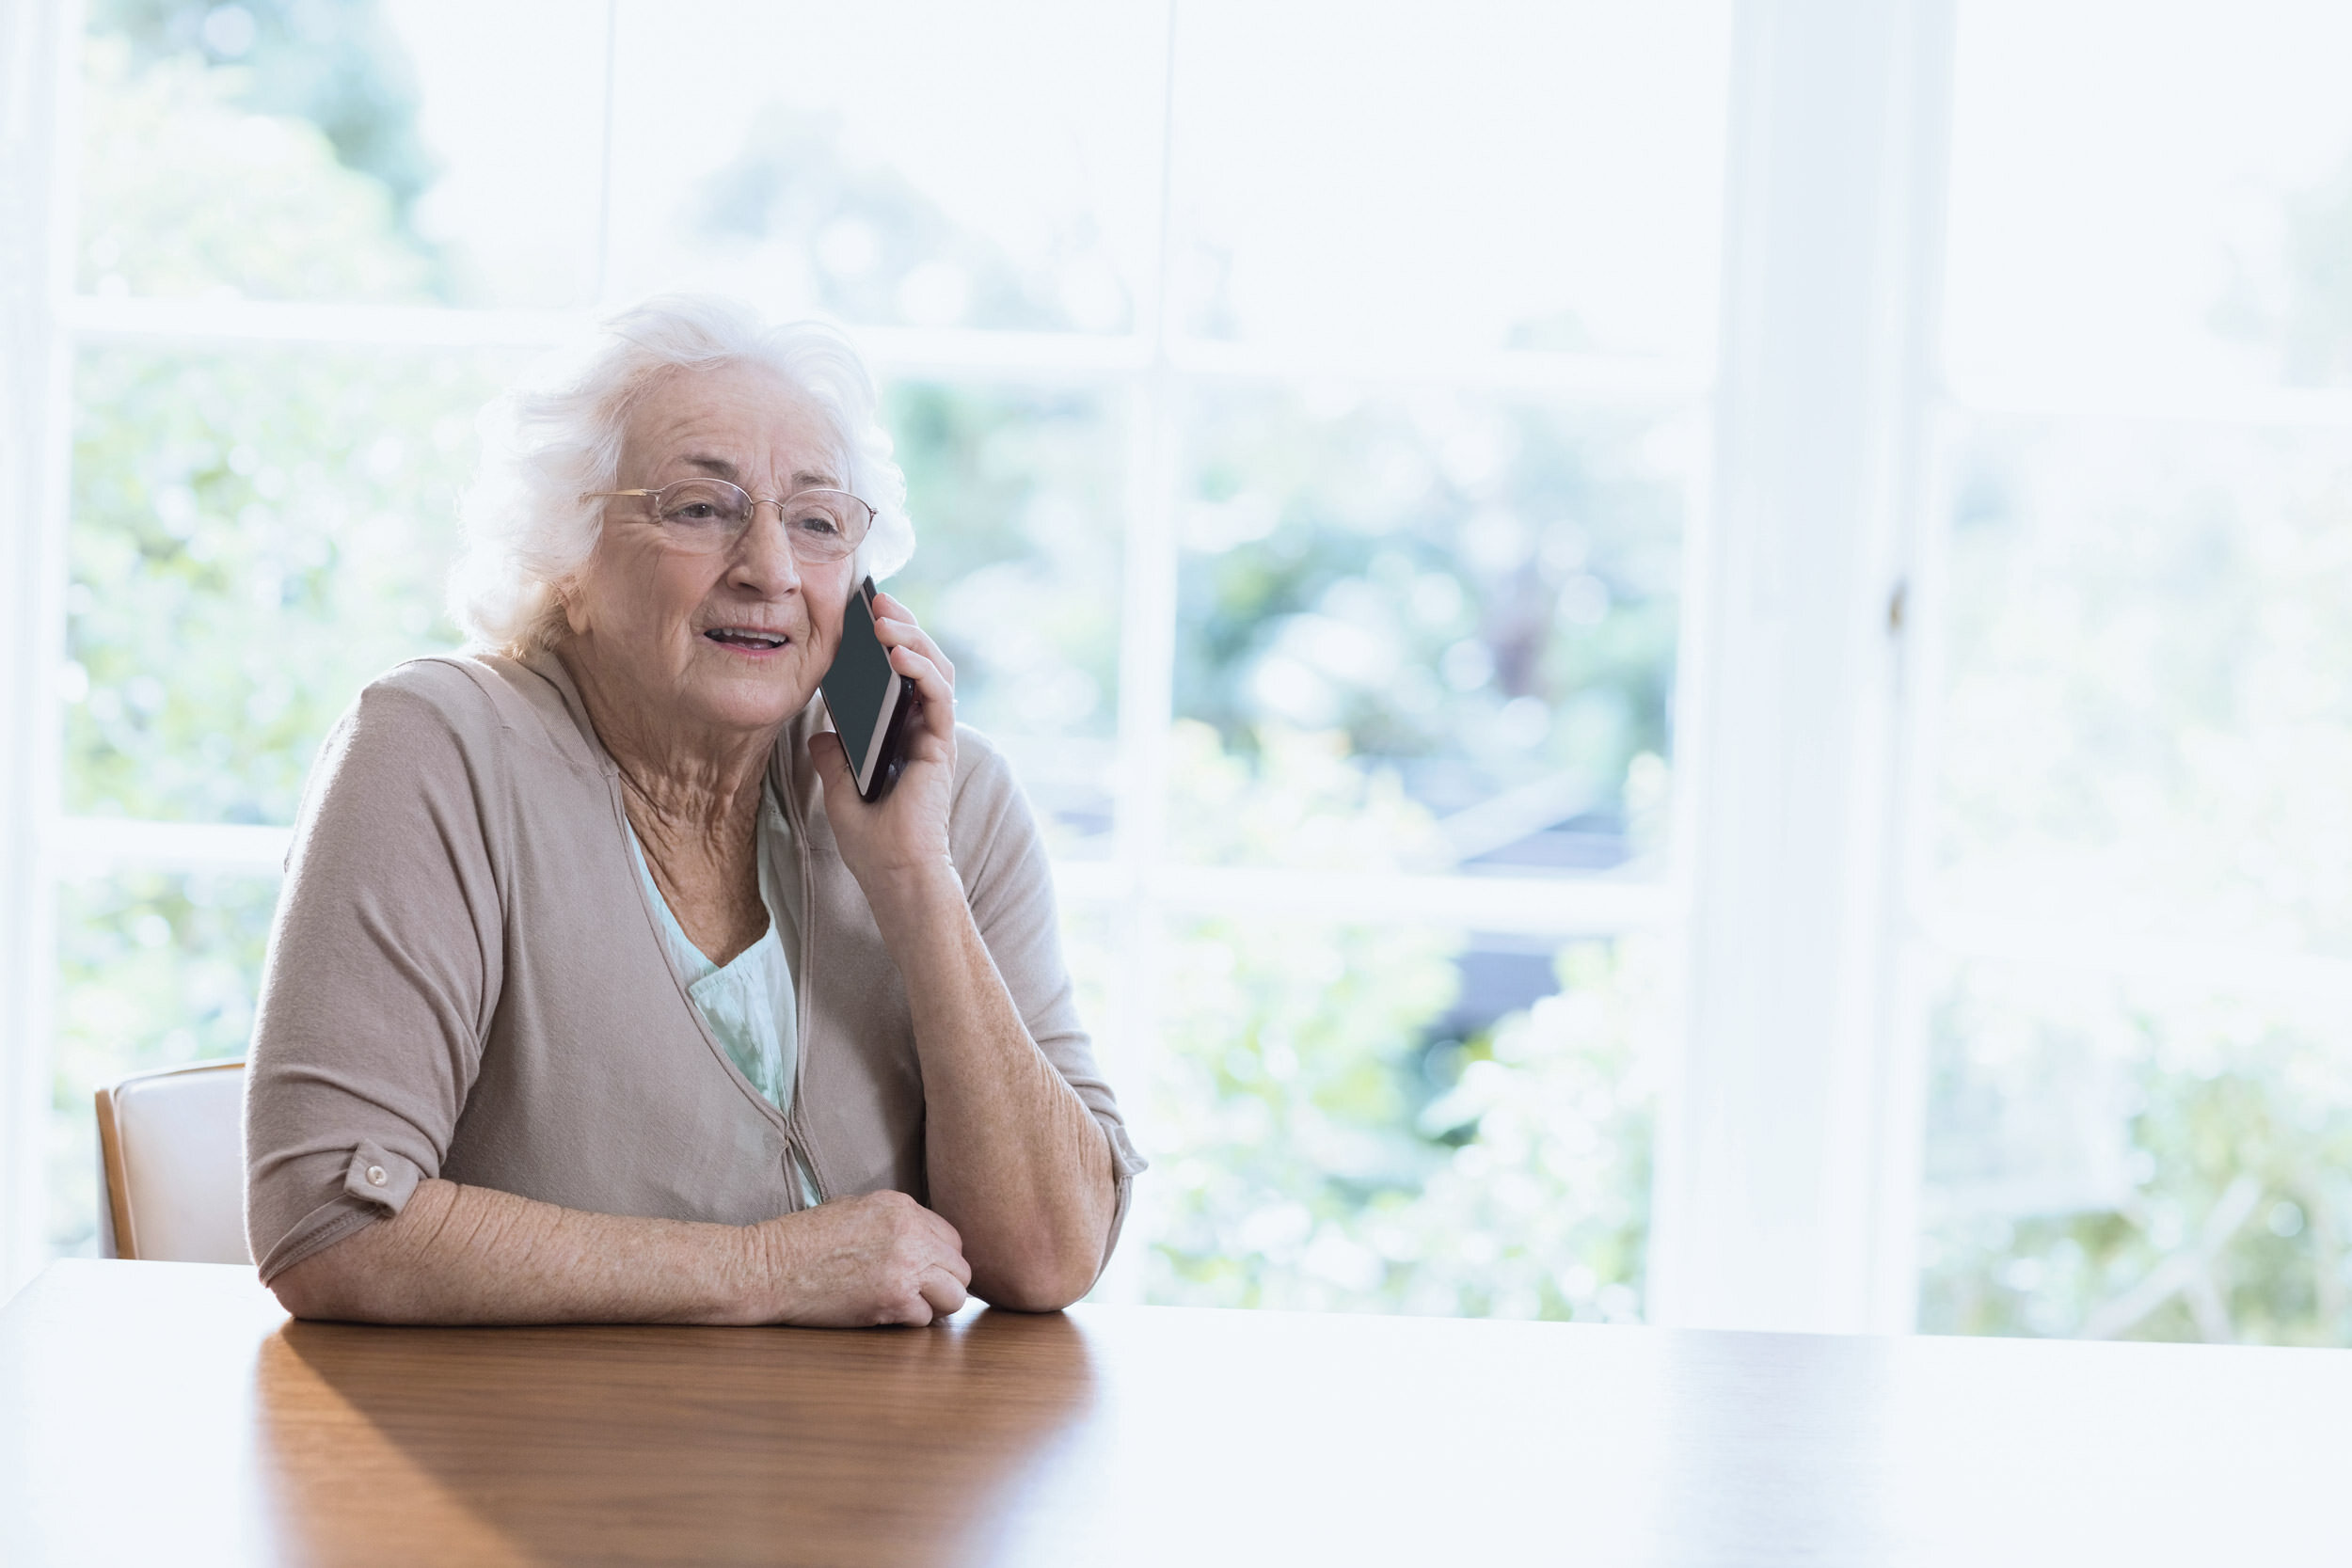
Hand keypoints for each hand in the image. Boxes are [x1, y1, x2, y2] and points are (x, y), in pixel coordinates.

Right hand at [752, 1189, 971, 1326]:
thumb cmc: (802, 1240)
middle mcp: (911, 1232)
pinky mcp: (894, 1298)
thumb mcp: (854, 1209)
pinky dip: (908, 1322)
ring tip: (908, 1306)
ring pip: (954, 1297)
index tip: (925, 1273)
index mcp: (902, 1206)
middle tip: (920, 1295)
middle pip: (960, 1269)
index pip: (951, 1238)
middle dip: (944, 1285)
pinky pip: (924, 1319)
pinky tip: (883, 1314)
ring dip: (935, 1306)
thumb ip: (896, 1221)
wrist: (770, 1267)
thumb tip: (925, 1241)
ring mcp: (906, 1266)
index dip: (941, 1260)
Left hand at [807, 589, 960, 922]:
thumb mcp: (839, 791)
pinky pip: (939, 696)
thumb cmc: (872, 842)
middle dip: (901, 627)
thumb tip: (819, 734)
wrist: (894, 875)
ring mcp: (934, 736)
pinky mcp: (941, 745)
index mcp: (901, 736)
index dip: (885, 643)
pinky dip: (921, 669)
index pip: (898, 677)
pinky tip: (897, 653)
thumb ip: (833, 760)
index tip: (860, 615)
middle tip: (875, 601)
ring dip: (912, 639)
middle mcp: (922, 731)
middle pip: (921, 663)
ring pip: (935, 670)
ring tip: (884, 618)